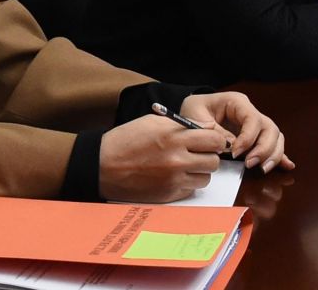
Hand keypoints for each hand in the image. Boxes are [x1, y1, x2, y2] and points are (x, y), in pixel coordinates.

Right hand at [98, 115, 222, 201]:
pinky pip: (191, 189)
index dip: (213, 139)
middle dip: (208, 156)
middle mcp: (177, 159)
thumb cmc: (125, 140)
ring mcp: (174, 179)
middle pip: (214, 161)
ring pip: (205, 178)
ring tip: (182, 165)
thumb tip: (205, 129)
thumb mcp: (152, 122)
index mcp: (173, 136)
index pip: (214, 139)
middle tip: (196, 153)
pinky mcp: (169, 194)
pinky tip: (171, 175)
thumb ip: (181, 125)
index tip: (208, 140)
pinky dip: (186, 183)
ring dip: (198, 171)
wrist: (103, 165)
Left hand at [180, 91, 293, 173]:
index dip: (248, 138)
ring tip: (262, 169)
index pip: (252, 119)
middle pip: (270, 129)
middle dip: (264, 149)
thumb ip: (214, 132)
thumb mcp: (196, 117)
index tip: (235, 153)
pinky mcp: (256, 137)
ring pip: (275, 137)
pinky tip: (287, 166)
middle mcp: (250, 112)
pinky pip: (274, 144)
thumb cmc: (194, 110)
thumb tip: (232, 148)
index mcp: (237, 102)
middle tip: (251, 164)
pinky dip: (280, 155)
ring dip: (273, 154)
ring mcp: (256, 125)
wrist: (193, 111)